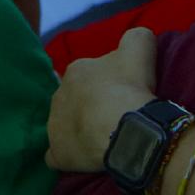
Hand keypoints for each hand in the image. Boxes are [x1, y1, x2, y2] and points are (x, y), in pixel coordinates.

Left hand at [46, 28, 158, 174]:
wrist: (124, 129)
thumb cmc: (129, 87)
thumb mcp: (140, 48)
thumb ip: (136, 37)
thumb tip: (136, 38)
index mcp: (76, 71)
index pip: (89, 73)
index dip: (107, 83)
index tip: (124, 92)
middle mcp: (58, 95)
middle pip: (76, 99)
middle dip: (91, 105)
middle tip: (116, 115)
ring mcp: (54, 126)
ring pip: (65, 124)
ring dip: (80, 129)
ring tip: (104, 137)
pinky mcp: (57, 153)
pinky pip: (58, 154)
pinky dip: (69, 154)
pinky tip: (84, 157)